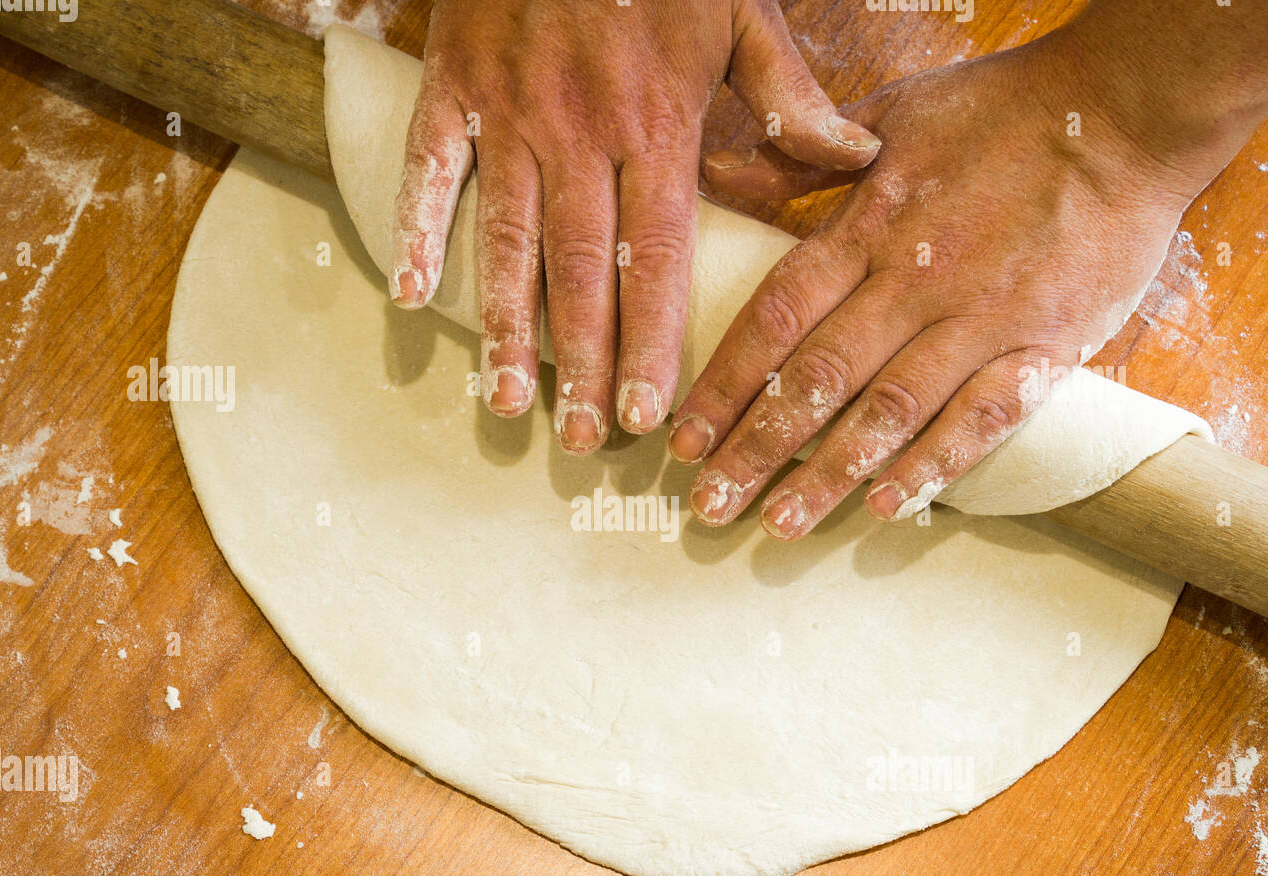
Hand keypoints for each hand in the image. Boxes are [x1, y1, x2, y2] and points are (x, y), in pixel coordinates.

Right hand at [391, 0, 879, 452]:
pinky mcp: (453, 85)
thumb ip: (790, 96)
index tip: (649, 415)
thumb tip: (855, 163)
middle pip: (580, 273)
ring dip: (504, 328)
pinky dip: (415, 228)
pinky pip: (429, 169)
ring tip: (507, 403)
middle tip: (584, 441)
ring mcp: (510, 114)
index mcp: (657, 127)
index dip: (650, 343)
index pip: (656, 260)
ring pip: (506, 241)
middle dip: (583, 364)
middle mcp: (581, 135)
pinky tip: (411, 293)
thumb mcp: (742, 8)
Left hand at [672, 9, 1267, 535]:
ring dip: (828, 474)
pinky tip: (883, 509)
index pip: (775, 318)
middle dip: (756, 448)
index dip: (723, 385)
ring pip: (890, 410)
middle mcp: (914, 280)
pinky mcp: (1045, 347)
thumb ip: (798, 161)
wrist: (1127, 114)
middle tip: (710, 505)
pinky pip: (982, 420)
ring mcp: (981, 319)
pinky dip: (932, 466)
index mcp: (868, 227)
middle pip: (818, 378)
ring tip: (779, 525)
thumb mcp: (888, 117)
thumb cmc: (1000, 113)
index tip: (682, 441)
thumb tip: (713, 173)